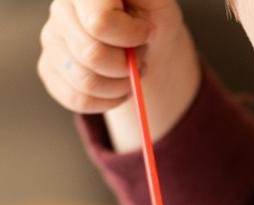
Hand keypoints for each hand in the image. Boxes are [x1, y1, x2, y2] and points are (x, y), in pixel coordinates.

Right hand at [38, 0, 200, 151]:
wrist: (145, 42)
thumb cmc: (152, 19)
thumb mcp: (158, 4)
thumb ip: (144, 2)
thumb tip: (126, 15)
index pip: (100, 23)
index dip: (130, 36)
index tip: (147, 32)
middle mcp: (61, 10)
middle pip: (93, 55)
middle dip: (128, 64)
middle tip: (141, 56)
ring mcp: (51, 40)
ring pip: (86, 82)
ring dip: (121, 85)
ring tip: (132, 71)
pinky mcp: (49, 68)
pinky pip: (78, 99)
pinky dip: (109, 100)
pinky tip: (119, 86)